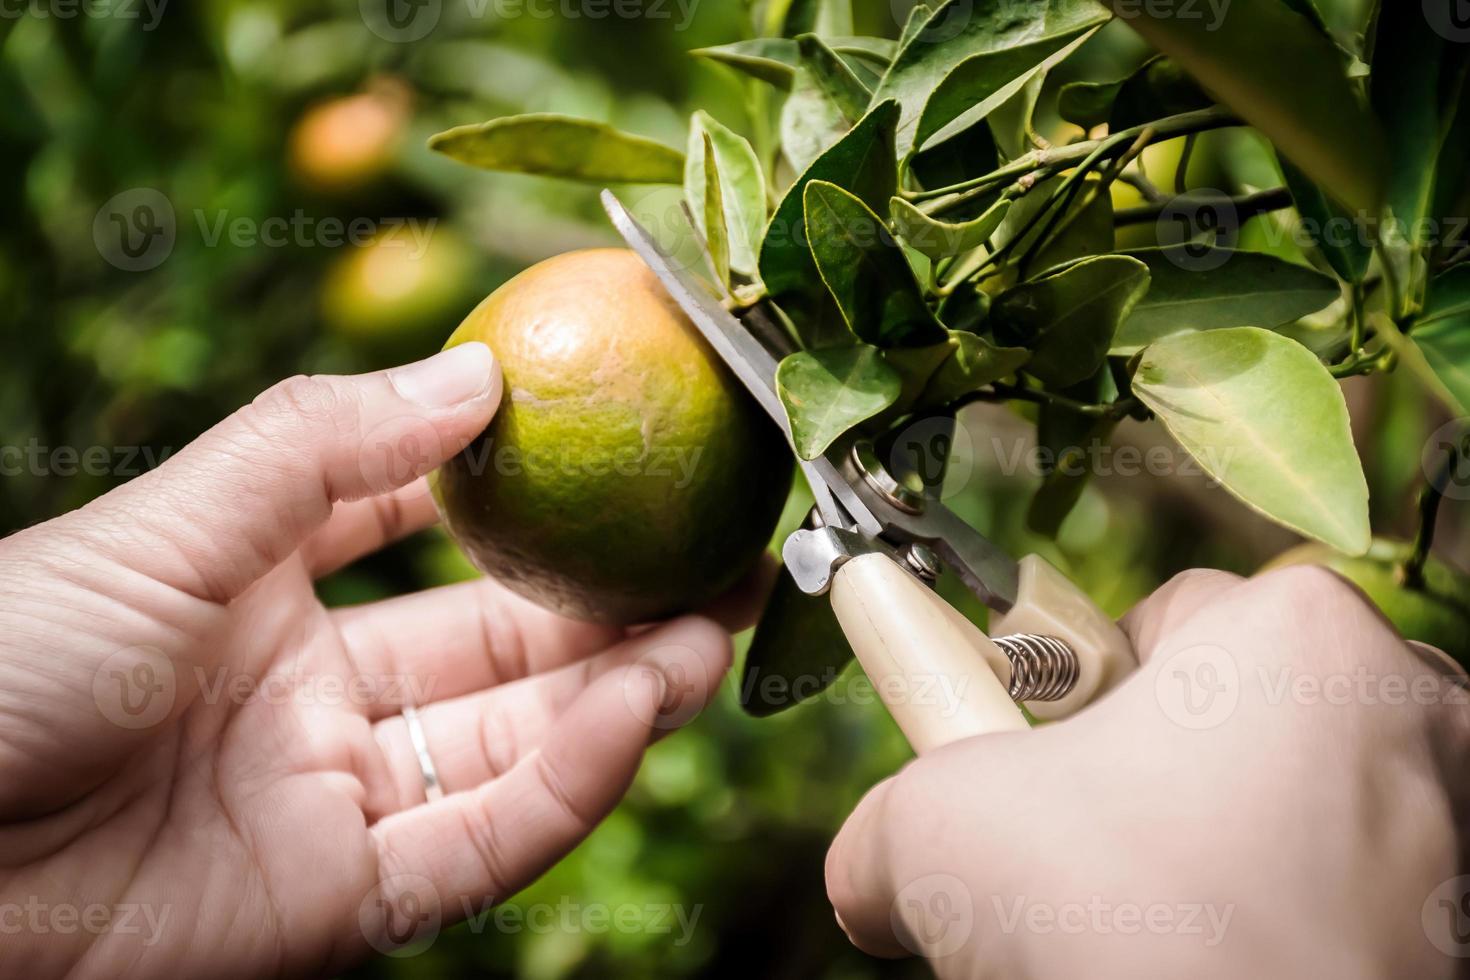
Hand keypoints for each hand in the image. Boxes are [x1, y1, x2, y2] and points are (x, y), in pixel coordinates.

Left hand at [0, 343, 757, 977]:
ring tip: (712, 635)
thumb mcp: (161, 529)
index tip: (612, 449)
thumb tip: (478, 371)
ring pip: (509, 750)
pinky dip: (563, 788)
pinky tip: (630, 718)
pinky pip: (475, 845)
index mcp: (258, 595)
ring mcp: (331, 803)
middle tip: (717, 560)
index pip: (416, 533)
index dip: (515, 497)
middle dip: (608, 609)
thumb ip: (320, 449)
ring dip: (619, 696)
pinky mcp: (338, 905)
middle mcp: (310, 700)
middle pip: (493, 653)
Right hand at [826, 567, 1469, 977]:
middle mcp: (1410, 708)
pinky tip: (1223, 967)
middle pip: (1243, 707)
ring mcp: (1456, 825)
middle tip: (1094, 853)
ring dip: (1231, 848)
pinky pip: (1361, 891)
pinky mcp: (1465, 928)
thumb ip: (885, 822)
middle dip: (1162, 773)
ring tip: (1157, 930)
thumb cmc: (1122, 922)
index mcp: (1298, 633)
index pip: (1165, 614)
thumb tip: (866, 879)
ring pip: (1305, 802)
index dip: (1080, 691)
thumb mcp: (941, 832)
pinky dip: (1294, 920)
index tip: (1043, 763)